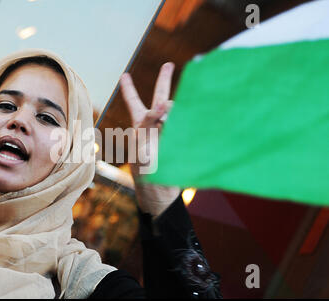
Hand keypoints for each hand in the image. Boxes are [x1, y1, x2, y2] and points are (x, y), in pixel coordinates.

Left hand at [119, 62, 179, 216]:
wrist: (158, 193)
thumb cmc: (145, 173)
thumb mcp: (141, 149)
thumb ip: (149, 126)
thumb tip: (163, 106)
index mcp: (140, 128)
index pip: (147, 108)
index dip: (158, 108)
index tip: (165, 107)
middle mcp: (154, 127)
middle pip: (157, 98)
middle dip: (164, 81)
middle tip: (169, 65)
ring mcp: (168, 133)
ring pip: (175, 110)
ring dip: (181, 99)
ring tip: (188, 86)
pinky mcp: (179, 140)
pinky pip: (186, 124)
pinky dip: (193, 116)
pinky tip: (202, 107)